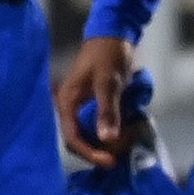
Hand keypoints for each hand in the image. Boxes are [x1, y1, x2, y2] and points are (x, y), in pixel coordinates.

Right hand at [55, 34, 137, 164]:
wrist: (114, 33)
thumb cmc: (109, 56)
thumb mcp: (109, 83)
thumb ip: (107, 111)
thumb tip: (107, 140)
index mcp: (67, 102)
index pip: (73, 138)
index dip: (91, 153)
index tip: (112, 160)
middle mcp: (69, 107)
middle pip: (79, 140)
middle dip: (100, 149)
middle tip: (122, 151)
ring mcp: (79, 106)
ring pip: (89, 135)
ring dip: (107, 142)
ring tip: (127, 140)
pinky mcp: (90, 104)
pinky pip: (97, 125)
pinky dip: (111, 131)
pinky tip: (125, 131)